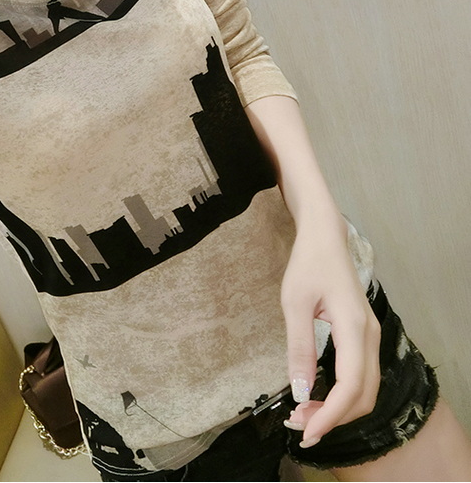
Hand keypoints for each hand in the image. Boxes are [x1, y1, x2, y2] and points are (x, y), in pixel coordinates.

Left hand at [280, 215, 381, 450]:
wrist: (325, 237)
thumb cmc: (308, 263)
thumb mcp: (294, 303)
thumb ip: (299, 347)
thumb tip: (301, 391)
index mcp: (354, 327)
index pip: (352, 385)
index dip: (331, 414)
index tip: (306, 430)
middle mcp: (371, 336)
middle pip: (364, 395)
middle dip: (333, 417)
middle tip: (298, 425)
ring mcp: (372, 337)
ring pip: (366, 390)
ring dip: (339, 409)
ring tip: (305, 414)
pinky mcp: (365, 337)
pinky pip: (362, 377)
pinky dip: (344, 395)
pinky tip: (319, 397)